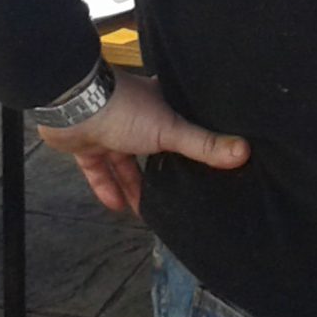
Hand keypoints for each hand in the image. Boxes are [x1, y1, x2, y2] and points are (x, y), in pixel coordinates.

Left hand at [40, 73, 247, 219]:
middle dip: (164, 168)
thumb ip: (204, 144)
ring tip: (149, 212)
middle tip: (182, 193)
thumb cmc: (125, 111)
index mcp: (158, 104)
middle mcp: (135, 117)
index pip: (182, 121)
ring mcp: (110, 131)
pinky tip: (118, 208)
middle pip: (154, 146)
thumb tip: (245, 152)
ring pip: (126, 163)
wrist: (71, 105)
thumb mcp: (170, 129)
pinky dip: (108, 188)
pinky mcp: (87, 146)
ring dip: (135, 185)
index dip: (194, 137)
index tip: (210, 159)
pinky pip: (100, 171)